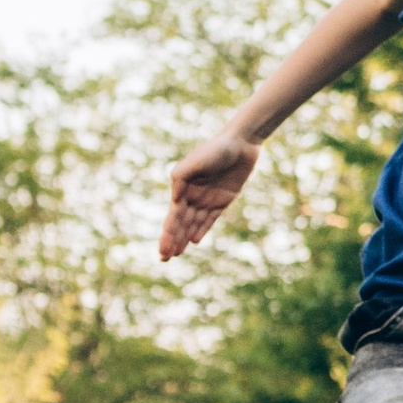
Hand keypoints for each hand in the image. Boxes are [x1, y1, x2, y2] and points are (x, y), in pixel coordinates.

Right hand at [160, 130, 257, 260]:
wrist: (240, 144)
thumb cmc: (215, 149)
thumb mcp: (195, 161)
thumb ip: (181, 177)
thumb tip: (175, 200)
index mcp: (182, 188)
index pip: (173, 216)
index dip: (167, 234)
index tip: (162, 249)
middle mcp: (193, 196)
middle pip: (181, 223)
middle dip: (172, 240)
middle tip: (164, 258)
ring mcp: (207, 199)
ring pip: (193, 224)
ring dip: (184, 238)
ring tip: (176, 254)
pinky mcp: (223, 200)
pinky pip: (210, 219)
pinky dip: (202, 229)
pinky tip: (194, 241)